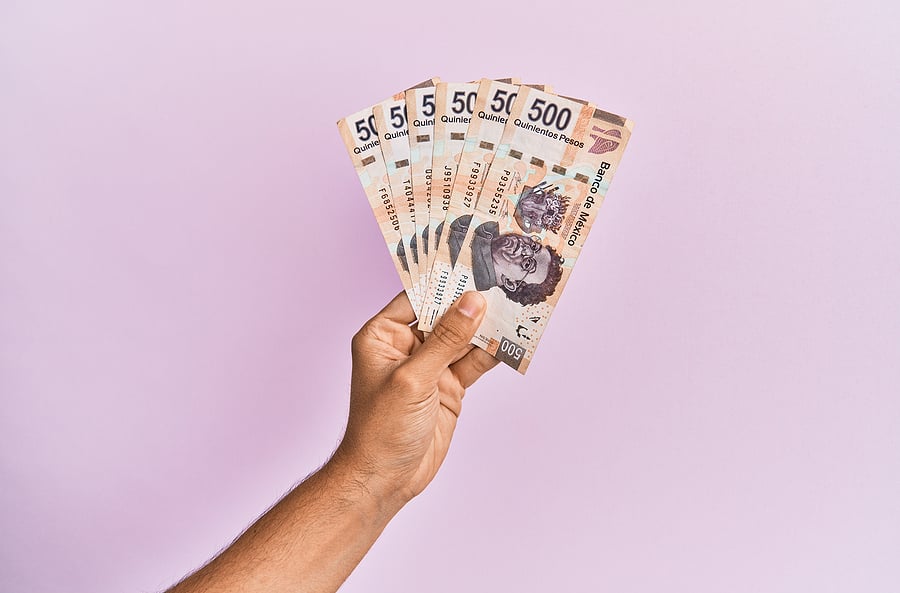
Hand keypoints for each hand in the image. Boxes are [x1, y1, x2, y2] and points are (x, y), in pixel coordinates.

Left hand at [335, 291, 498, 505]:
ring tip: (517, 303)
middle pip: (444, 314)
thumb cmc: (381, 428)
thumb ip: (446, 340)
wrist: (386, 478)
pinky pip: (474, 362)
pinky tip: (513, 338)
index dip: (444, 281)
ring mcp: (430, 366)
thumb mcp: (413, 378)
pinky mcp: (449, 386)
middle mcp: (406, 346)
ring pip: (463, 337)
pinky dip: (493, 353)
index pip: (416, 297)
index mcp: (383, 336)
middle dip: (472, 302)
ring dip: (487, 326)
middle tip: (503, 279)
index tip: (474, 262)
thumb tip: (472, 303)